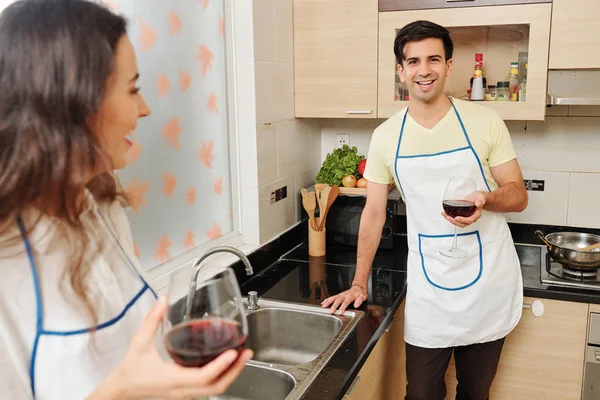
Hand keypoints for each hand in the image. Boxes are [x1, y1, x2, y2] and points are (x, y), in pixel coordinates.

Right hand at [91, 296, 252, 399]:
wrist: (121, 389)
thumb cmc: (130, 370)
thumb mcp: (139, 343)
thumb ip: (151, 321)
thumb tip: (162, 300)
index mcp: (172, 379)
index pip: (203, 377)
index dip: (220, 366)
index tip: (232, 353)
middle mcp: (182, 390)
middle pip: (216, 387)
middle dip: (234, 371)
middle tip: (246, 353)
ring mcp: (185, 394)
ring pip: (215, 390)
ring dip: (230, 374)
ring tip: (241, 356)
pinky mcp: (186, 393)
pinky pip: (208, 388)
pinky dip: (221, 376)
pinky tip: (227, 362)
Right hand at [320, 284, 367, 314]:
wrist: (358, 287)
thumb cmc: (360, 293)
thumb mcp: (363, 296)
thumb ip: (360, 300)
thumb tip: (356, 305)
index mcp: (350, 296)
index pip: (346, 302)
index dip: (343, 307)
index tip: (340, 312)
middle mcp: (344, 295)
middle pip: (338, 300)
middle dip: (334, 306)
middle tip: (331, 312)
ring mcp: (340, 295)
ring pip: (333, 298)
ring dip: (328, 302)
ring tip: (323, 306)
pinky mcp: (338, 295)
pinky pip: (332, 297)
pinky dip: (327, 300)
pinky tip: (323, 303)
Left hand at [442, 191, 486, 228]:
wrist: (478, 197)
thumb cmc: (480, 198)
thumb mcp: (481, 197)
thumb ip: (480, 200)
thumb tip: (478, 203)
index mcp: (476, 214)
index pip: (469, 220)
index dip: (463, 220)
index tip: (457, 218)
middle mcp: (471, 217)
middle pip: (463, 224)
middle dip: (454, 222)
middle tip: (448, 217)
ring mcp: (467, 217)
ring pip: (459, 223)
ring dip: (451, 220)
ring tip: (445, 215)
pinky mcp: (462, 215)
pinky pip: (456, 219)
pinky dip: (450, 217)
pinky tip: (445, 213)